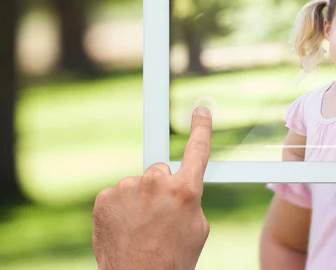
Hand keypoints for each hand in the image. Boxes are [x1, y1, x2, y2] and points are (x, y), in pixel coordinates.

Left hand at [92, 107, 212, 269]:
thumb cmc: (173, 259)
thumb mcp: (198, 228)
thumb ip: (190, 199)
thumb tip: (180, 187)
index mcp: (185, 190)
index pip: (197, 149)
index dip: (201, 128)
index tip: (201, 111)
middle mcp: (155, 183)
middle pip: (162, 172)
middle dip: (162, 188)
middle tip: (160, 216)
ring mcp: (127, 189)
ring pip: (139, 185)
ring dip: (140, 200)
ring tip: (141, 228)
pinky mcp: (105, 198)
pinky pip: (118, 194)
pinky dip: (121, 208)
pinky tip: (125, 228)